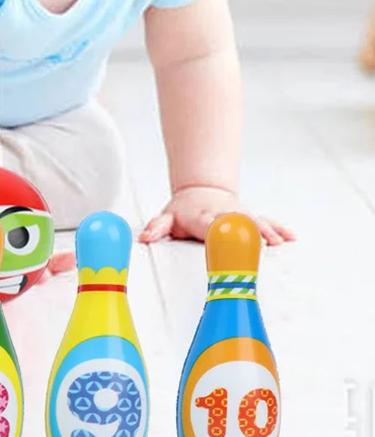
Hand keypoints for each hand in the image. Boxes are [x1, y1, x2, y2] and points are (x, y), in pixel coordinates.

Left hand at [138, 186, 295, 245]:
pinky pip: (267, 222)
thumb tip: (145, 237)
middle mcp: (223, 215)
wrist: (201, 192)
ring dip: (266, 231)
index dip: (217, 231)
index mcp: (202, 217)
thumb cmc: (184, 211)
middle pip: (237, 222)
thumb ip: (157, 228)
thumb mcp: (167, 218)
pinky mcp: (251, 218)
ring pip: (255, 221)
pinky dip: (278, 229)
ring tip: (278, 242)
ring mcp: (239, 215)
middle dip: (247, 232)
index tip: (224, 237)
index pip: (209, 224)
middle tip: (260, 245)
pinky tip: (291, 238)